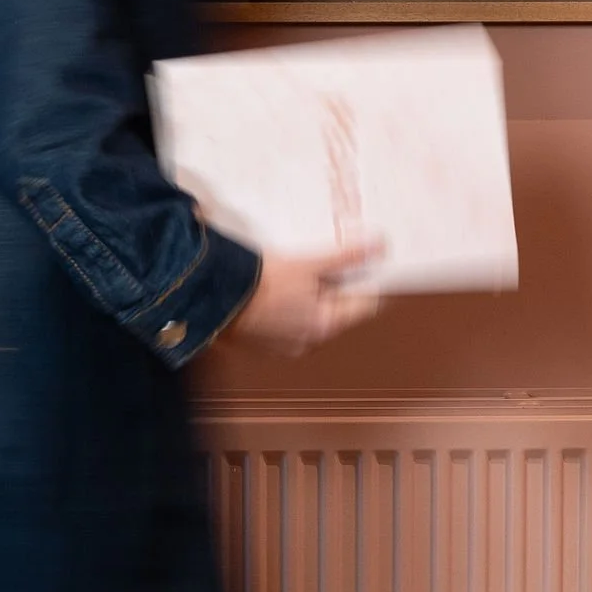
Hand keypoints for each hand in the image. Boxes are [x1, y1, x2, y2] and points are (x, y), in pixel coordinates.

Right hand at [232, 241, 382, 353]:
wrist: (211, 297)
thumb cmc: (259, 282)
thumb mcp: (308, 264)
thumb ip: (346, 258)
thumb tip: (380, 246)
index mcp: (326, 325)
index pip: (367, 304)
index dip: (367, 280)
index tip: (363, 261)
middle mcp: (310, 341)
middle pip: (336, 310)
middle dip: (333, 286)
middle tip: (320, 261)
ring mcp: (285, 345)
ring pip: (310, 315)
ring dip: (307, 296)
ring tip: (292, 273)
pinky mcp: (263, 343)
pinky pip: (286, 322)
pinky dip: (286, 307)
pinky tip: (273, 290)